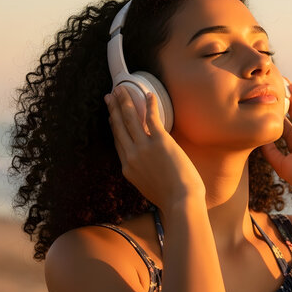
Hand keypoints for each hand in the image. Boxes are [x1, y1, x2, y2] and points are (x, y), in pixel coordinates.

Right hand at [104, 86, 205, 212]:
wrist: (180, 202)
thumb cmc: (171, 198)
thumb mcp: (149, 187)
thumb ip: (145, 174)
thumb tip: (150, 167)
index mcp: (128, 168)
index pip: (118, 141)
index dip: (114, 125)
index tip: (111, 115)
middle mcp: (131, 156)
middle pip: (119, 127)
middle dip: (114, 108)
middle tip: (110, 95)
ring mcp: (144, 148)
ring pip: (129, 119)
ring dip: (125, 101)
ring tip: (121, 89)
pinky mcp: (159, 142)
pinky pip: (151, 118)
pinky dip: (149, 104)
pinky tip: (148, 94)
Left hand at [261, 80, 291, 205]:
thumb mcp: (281, 163)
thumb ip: (270, 151)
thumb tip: (258, 139)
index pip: (282, 124)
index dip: (273, 114)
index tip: (260, 104)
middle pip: (290, 112)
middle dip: (280, 100)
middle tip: (268, 87)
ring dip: (290, 94)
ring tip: (278, 81)